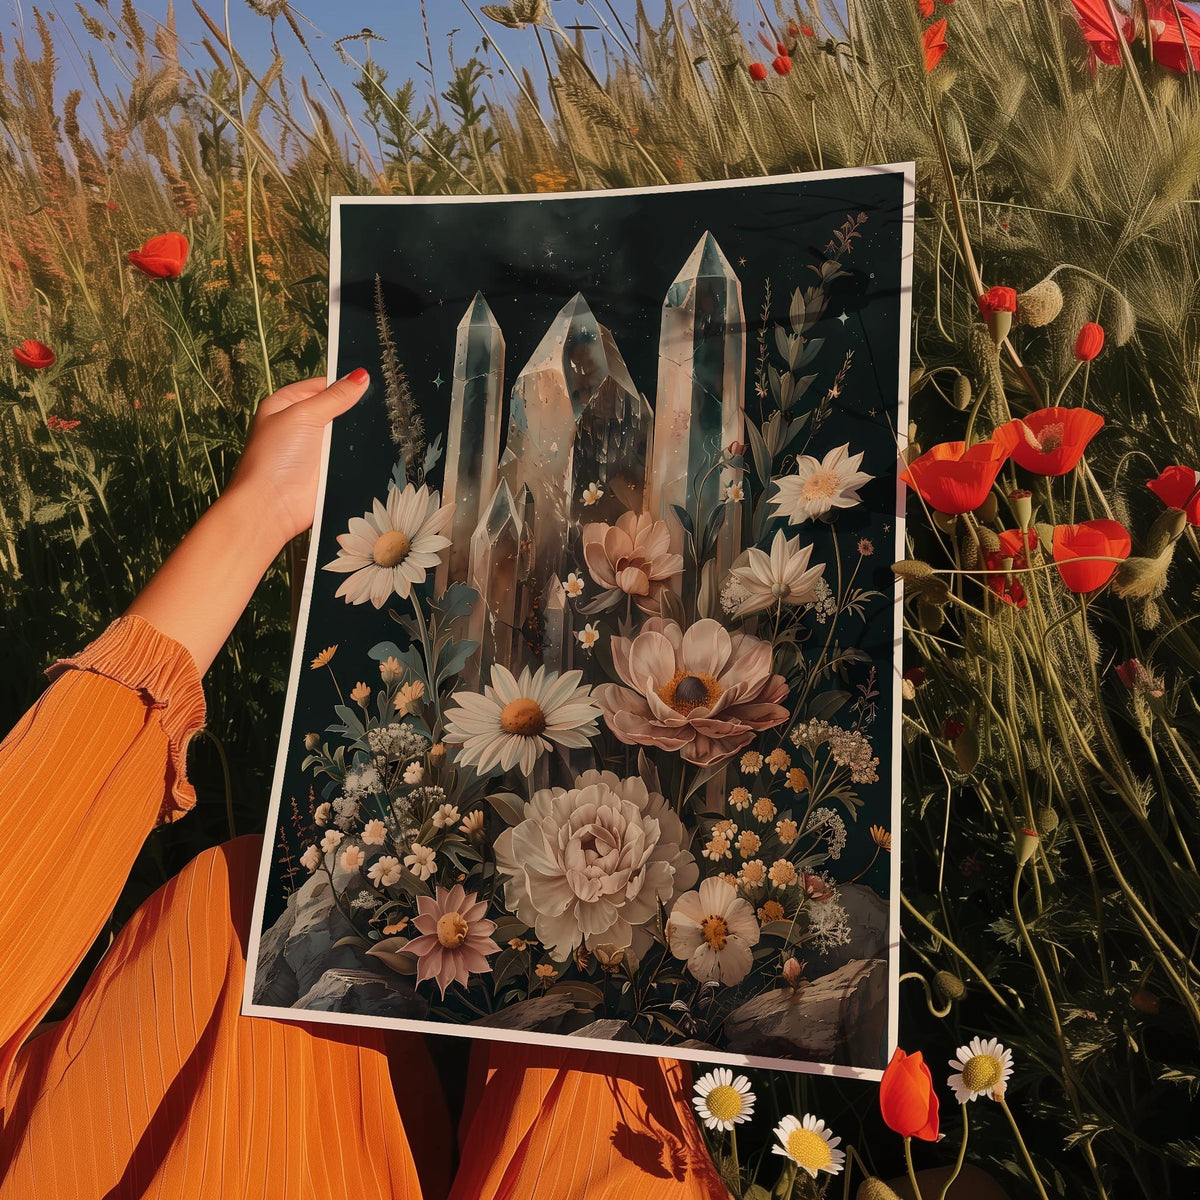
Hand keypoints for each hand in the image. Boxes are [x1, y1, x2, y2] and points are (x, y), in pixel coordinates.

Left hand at [226, 370, 369, 544]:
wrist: (272, 506)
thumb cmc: (273, 459)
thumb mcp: (304, 415)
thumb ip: (334, 397)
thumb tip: (359, 376)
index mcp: (286, 404)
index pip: (321, 385)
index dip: (343, 382)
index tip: (368, 379)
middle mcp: (299, 425)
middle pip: (334, 408)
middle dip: (353, 407)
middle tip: (379, 399)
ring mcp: (314, 448)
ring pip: (344, 432)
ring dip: (356, 431)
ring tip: (380, 421)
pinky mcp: (327, 469)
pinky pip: (348, 455)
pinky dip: (358, 451)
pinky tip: (374, 445)